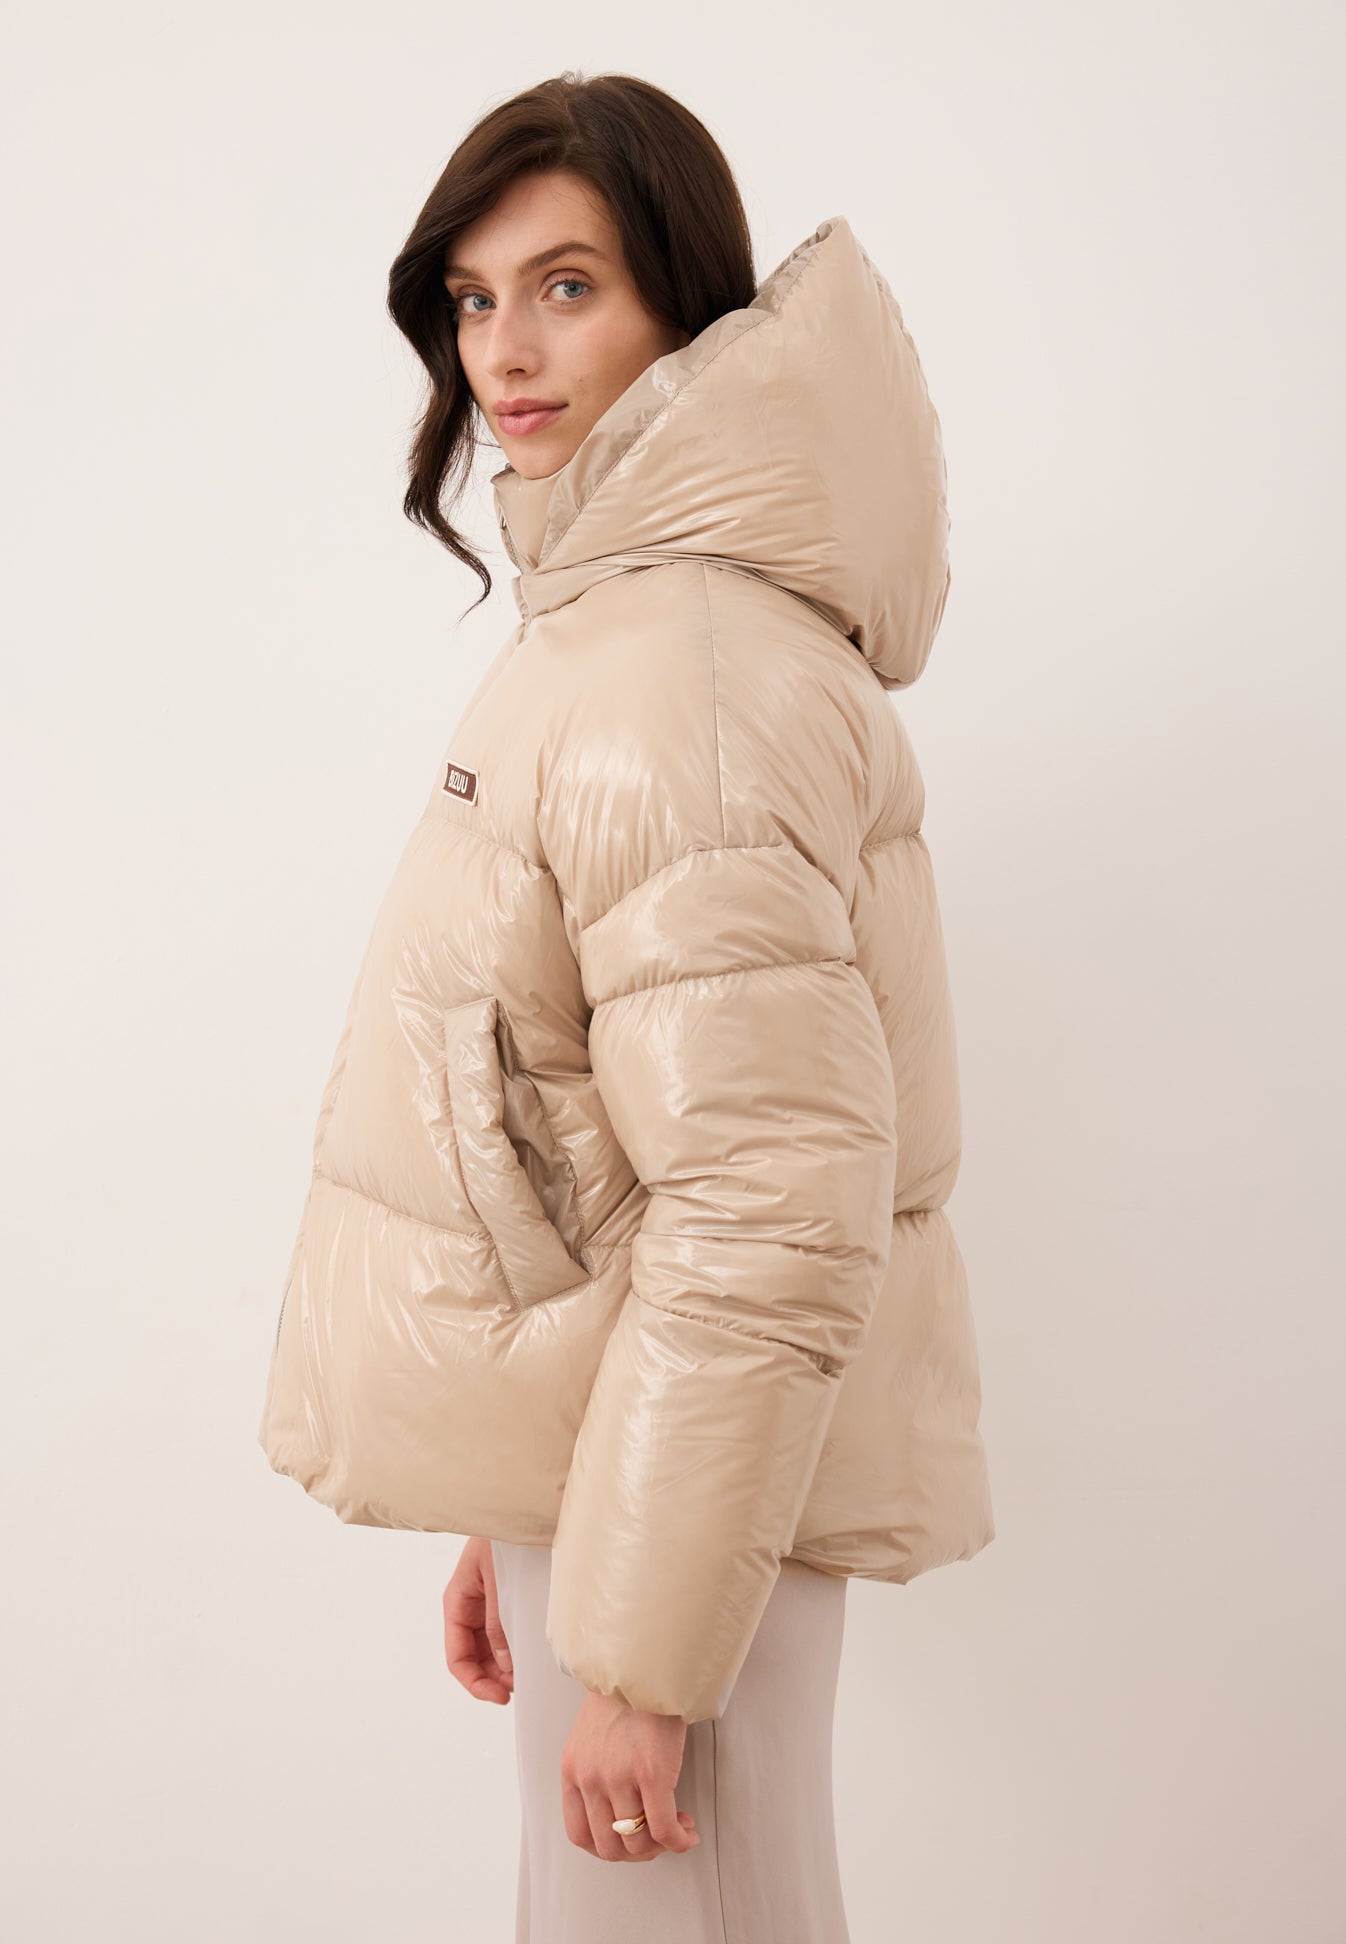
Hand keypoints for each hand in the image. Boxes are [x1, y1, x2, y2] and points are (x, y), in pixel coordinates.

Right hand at [443, 1535, 513, 1704]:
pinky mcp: (506, 1598)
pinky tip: (529, 1654)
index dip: (475, 1682)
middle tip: (518, 1688)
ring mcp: (488, 1603)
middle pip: (474, 1657)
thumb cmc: (504, 1535)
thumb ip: (499, 1621)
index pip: (457, 1656)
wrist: (522, 1505)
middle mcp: (470, 1606)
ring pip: (490, 1648)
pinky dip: (514, 1647)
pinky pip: (505, 1631)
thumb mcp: (499, 1580)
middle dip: (492, 1678)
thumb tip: (504, 1664)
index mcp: (458, 1600)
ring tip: (525, 1675)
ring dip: (504, 1666)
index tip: (500, 1696)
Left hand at [561, 1688, 700, 1861]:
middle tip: (657, 1836)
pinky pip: (664, 1829)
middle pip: (609, 1846)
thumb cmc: (623, 1695)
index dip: (608, 1847)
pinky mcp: (652, 1774)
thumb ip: (594, 1771)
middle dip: (638, 1850)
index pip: (580, 1835)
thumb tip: (618, 1811)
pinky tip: (689, 1831)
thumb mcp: (590, 1736)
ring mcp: (619, 1778)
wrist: (642, 1664)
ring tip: (678, 1824)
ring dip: (662, 1844)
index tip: (629, 1840)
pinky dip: (679, 1840)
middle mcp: (591, 1779)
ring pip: (638, 1841)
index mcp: (572, 1771)